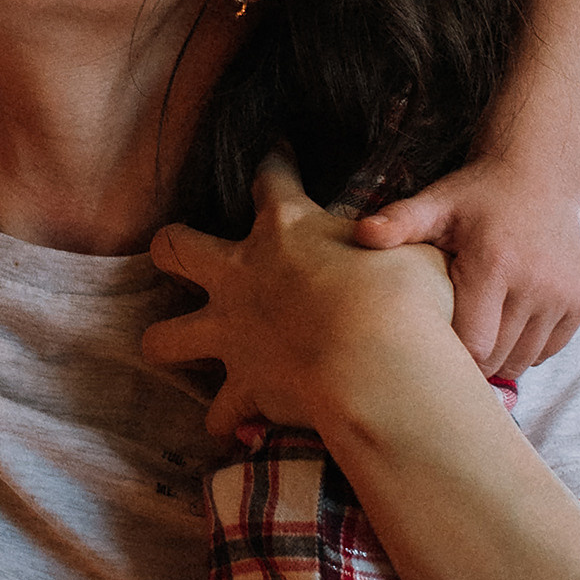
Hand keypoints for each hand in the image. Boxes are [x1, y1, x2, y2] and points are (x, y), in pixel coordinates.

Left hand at [145, 154, 465, 448]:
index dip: (275, 163)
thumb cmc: (403, 298)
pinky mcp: (243, 387)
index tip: (277, 153)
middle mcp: (242, 275)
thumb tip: (406, 244)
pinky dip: (225, 421)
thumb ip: (399, 244)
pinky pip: (219, 415)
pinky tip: (231, 426)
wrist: (375, 365)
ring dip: (166, 341)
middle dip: (171, 246)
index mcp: (286, 227)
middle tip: (177, 249)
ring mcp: (232, 334)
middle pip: (176, 248)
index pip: (271, 179)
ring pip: (165, 338)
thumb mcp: (414, 252)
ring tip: (172, 345)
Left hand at [353, 155, 579, 378]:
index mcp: (495, 266)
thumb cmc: (478, 195)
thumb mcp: (436, 203)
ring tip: (478, 332)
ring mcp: (564, 296)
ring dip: (500, 357)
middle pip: (498, 358)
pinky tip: (507, 324)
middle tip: (449, 344)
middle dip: (471, 361)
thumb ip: (400, 221)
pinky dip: (527, 348)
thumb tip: (362, 234)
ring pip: (524, 360)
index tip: (431, 346)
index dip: (450, 355)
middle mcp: (536, 285)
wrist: (539, 174)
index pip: (473, 346)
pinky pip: (548, 350)